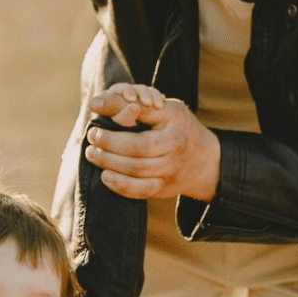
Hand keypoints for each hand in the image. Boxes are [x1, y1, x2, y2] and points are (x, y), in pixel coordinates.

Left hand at [86, 85, 220, 201]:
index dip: (113, 135)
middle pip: (136, 157)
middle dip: (108, 149)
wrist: (206, 161)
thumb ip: (137, 106)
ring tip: (93, 155)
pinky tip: (106, 177)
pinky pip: (140, 192)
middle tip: (92, 139)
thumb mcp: (167, 110)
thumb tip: (99, 104)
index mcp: (174, 133)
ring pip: (136, 175)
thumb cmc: (180, 128)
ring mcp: (168, 175)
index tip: (95, 126)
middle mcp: (173, 156)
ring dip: (110, 166)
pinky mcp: (162, 189)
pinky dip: (121, 187)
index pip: (140, 136)